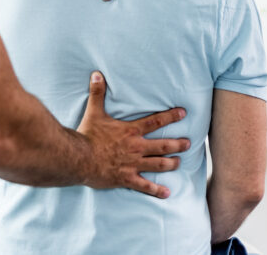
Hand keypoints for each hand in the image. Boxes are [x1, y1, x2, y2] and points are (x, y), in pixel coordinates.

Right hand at [77, 71, 189, 197]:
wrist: (78, 158)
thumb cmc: (87, 135)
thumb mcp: (94, 112)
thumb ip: (97, 93)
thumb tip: (97, 74)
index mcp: (131, 131)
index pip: (156, 121)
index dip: (171, 116)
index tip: (183, 113)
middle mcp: (136, 147)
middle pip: (163, 145)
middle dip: (178, 144)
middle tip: (188, 143)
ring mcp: (133, 164)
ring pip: (158, 164)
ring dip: (171, 164)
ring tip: (180, 163)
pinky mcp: (126, 178)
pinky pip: (145, 186)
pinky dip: (156, 190)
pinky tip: (167, 193)